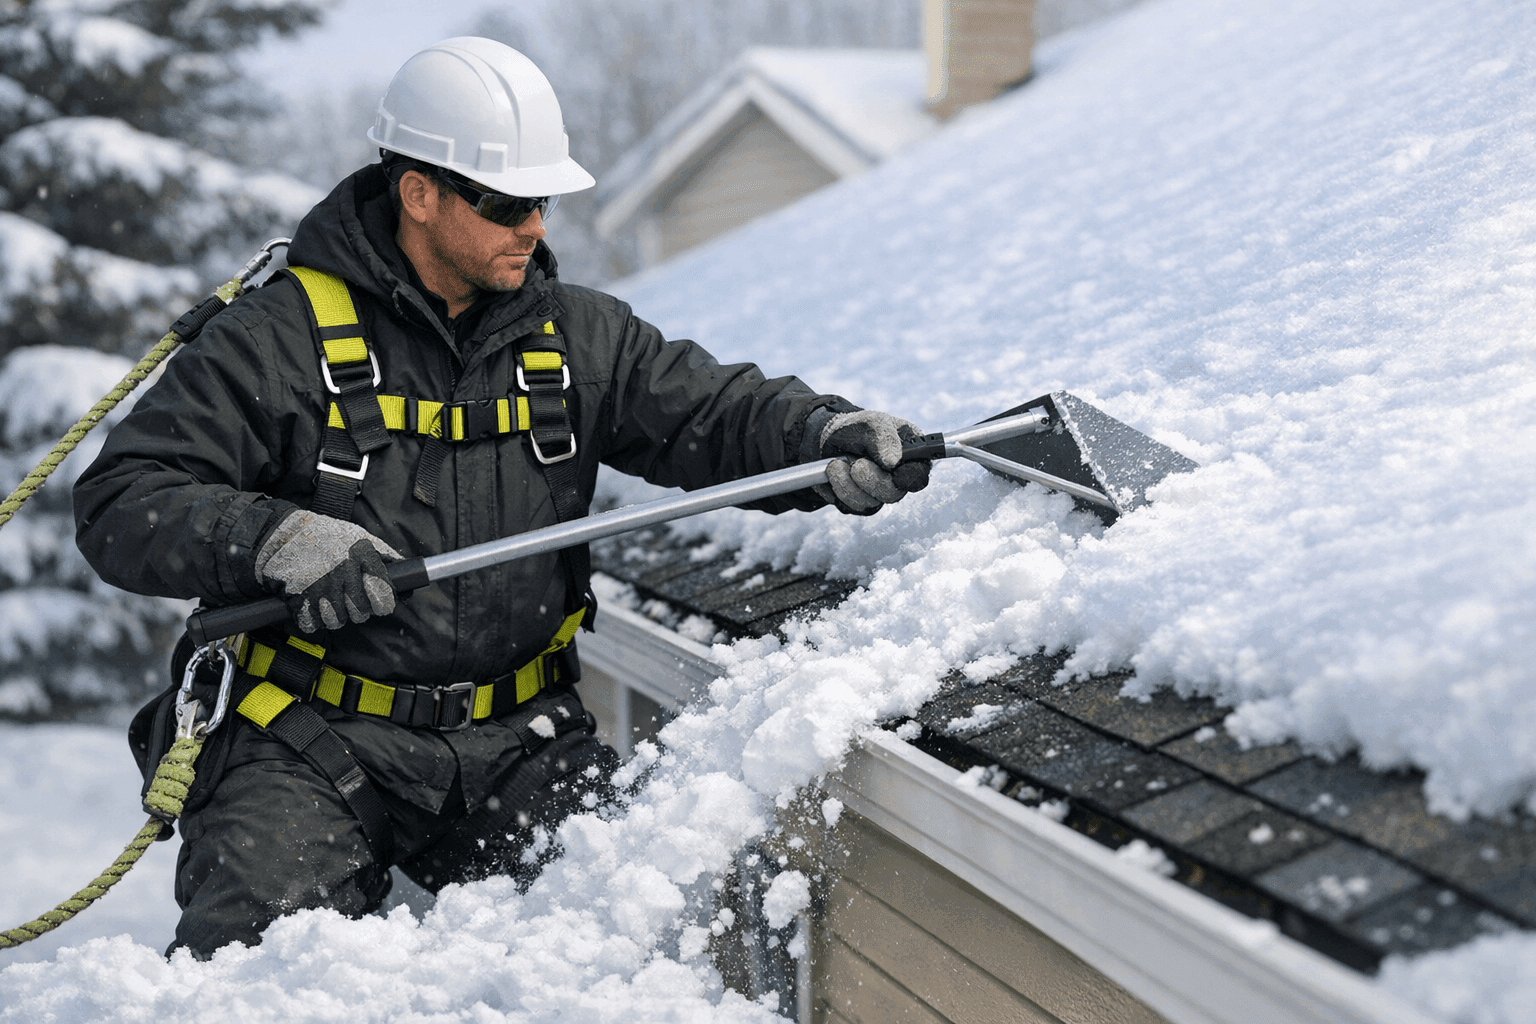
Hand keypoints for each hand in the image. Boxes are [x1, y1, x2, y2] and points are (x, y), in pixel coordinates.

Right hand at [254, 509, 401, 632]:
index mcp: (361, 557)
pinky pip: (312, 624)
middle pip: (361, 613)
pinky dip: (312, 618)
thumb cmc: (324, 535)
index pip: (384, 594)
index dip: (384, 602)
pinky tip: (312, 603)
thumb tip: (405, 567)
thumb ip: (382, 553)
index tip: (381, 602)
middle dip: (358, 610)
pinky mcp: (298, 600)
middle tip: (351, 600)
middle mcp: (343, 574)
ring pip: (337, 621)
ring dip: (334, 615)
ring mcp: (320, 588)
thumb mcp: (358, 535)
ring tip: (330, 600)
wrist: (282, 534)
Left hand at [812, 409, 931, 514]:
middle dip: (870, 478)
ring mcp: (878, 494)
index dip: (907, 476)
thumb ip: (885, 439)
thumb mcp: (873, 423)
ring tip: (836, 463)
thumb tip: (893, 461)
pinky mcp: (859, 503)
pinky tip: (834, 472)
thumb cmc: (859, 428)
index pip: (918, 475)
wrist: (831, 437)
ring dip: (847, 482)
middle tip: (857, 463)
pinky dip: (836, 487)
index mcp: (911, 457)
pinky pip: (849, 506)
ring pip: (868, 503)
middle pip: (892, 494)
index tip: (890, 466)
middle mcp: (897, 480)